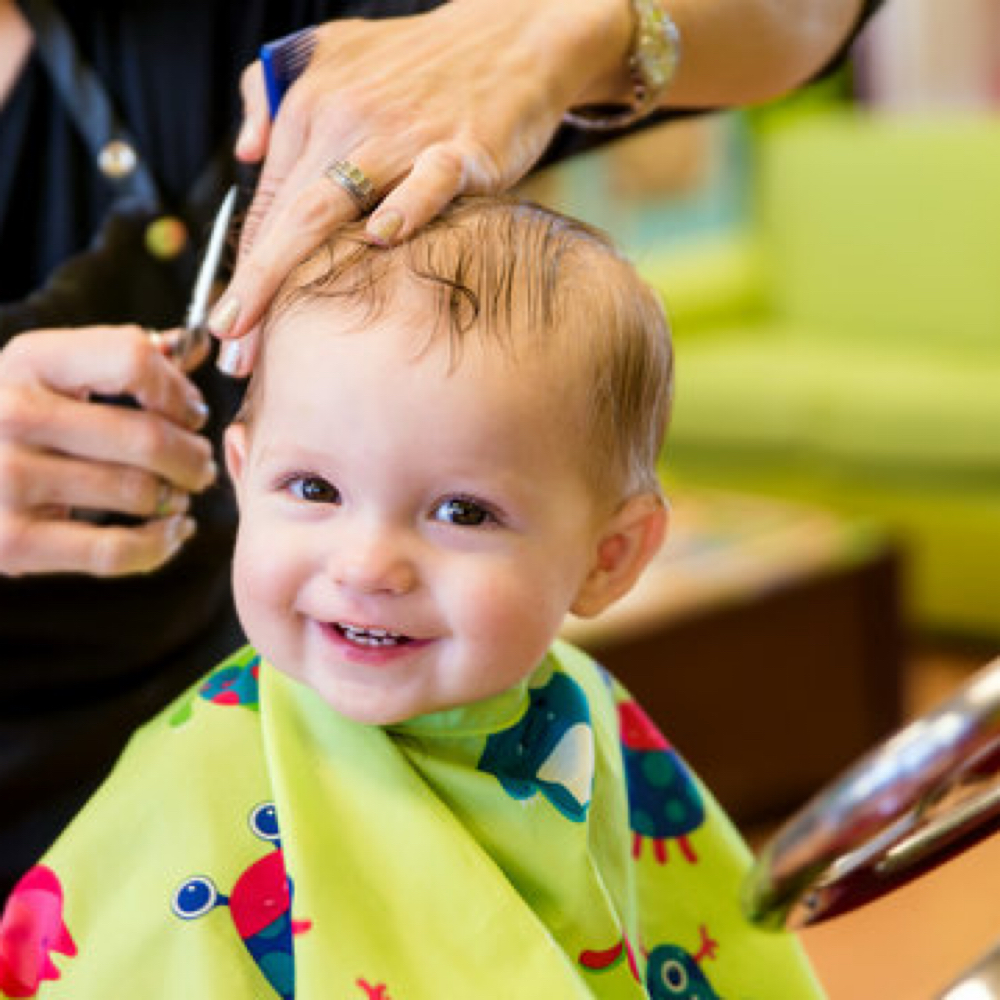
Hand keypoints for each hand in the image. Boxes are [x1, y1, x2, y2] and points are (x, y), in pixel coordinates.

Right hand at [0, 325, 217, 576]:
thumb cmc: (24, 419)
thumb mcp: (60, 372)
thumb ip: (127, 357)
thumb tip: (197, 345)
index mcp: (31, 360)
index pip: (133, 358)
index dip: (180, 391)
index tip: (192, 414)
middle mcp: (12, 414)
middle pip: (146, 436)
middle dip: (193, 457)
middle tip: (201, 466)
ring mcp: (6, 479)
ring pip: (138, 492)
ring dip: (178, 498)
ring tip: (179, 495)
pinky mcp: (11, 542)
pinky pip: (116, 550)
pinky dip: (160, 544)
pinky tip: (173, 532)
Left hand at [210, 0, 631, 373]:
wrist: (512, 34)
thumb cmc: (422, 60)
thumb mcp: (334, 51)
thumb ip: (275, 92)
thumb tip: (246, 150)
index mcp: (311, 107)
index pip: (266, 201)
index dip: (242, 267)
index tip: (225, 324)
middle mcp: (346, 119)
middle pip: (286, 217)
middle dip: (252, 287)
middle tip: (233, 349)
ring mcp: (403, 135)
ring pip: (332, 207)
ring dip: (292, 274)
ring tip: (272, 337)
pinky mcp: (460, 147)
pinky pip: (428, 182)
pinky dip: (405, 208)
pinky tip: (382, 240)